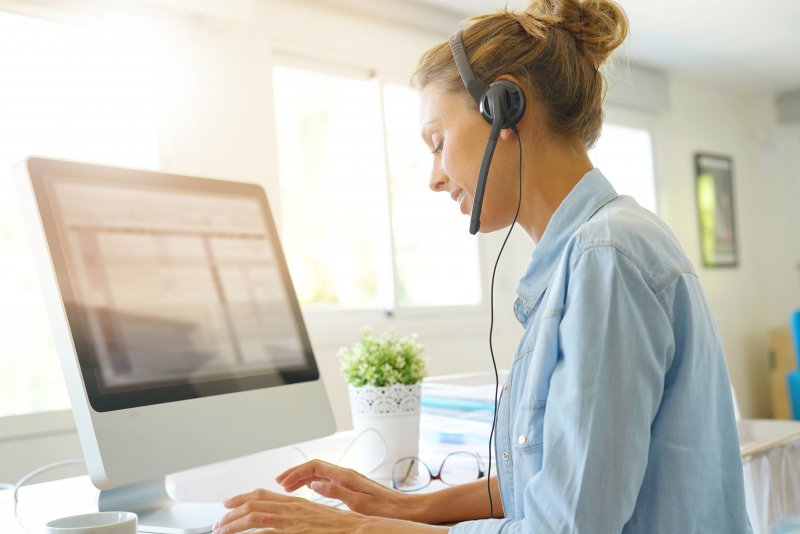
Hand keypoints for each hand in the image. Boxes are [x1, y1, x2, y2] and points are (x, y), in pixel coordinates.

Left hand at [213, 488, 377, 532]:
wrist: (359, 529)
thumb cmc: (340, 527)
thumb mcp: (315, 516)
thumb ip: (297, 515)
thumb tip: (282, 517)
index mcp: (296, 502)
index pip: (262, 495)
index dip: (241, 498)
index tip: (227, 504)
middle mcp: (293, 508)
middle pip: (254, 504)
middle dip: (232, 514)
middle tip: (218, 524)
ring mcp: (294, 521)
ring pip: (255, 517)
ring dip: (235, 525)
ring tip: (222, 532)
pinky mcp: (297, 532)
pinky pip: (268, 533)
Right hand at [276, 459, 421, 520]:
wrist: (404, 508)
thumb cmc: (384, 508)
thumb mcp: (358, 503)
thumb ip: (336, 491)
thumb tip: (314, 483)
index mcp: (346, 475)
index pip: (315, 467)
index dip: (296, 473)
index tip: (282, 483)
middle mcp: (345, 473)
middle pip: (314, 467)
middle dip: (295, 473)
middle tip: (279, 483)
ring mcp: (348, 479)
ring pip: (319, 473)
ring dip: (302, 478)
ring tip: (288, 487)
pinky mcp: (351, 485)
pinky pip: (327, 479)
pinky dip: (313, 482)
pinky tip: (308, 489)